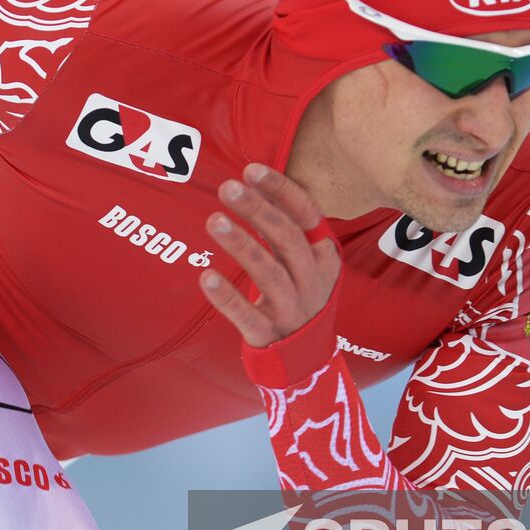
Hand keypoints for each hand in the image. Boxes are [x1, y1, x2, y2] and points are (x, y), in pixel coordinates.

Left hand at [199, 163, 340, 347]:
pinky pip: (248, 316)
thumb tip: (255, 180)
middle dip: (258, 211)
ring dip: (242, 246)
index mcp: (324, 256)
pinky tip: (206, 278)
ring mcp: (293, 310)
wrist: (307, 360)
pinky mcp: (269, 335)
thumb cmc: (299, 296)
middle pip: (288, 240)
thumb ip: (283, 225)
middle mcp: (313, 281)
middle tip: (227, 188)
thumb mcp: (302, 261)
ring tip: (214, 221)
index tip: (250, 169)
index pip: (306, 215)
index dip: (280, 191)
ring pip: (270, 274)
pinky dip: (228, 297)